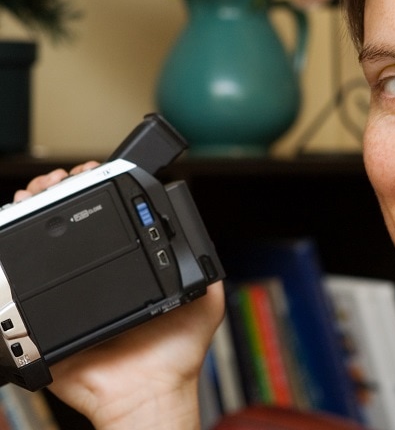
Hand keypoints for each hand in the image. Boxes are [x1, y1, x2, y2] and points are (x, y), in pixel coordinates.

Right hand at [14, 163, 223, 428]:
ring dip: (32, 211)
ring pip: (39, 244)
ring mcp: (65, 292)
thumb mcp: (204, 299)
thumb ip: (205, 266)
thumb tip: (197, 233)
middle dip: (56, 193)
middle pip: (67, 223)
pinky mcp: (40, 315)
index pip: (106, 218)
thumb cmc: (176, 352)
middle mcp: (94, 274)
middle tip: (54, 181)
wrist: (145, 392)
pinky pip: (16, 283)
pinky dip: (8, 252)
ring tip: (34, 193)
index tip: (89, 173)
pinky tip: (12, 227)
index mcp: (128, 265)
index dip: (94, 191)